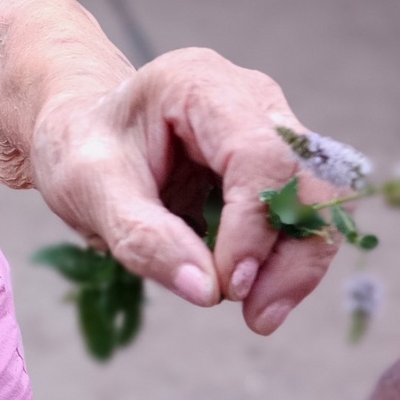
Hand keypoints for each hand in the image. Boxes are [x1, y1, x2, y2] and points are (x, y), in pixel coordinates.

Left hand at [29, 47, 338, 333]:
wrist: (79, 132)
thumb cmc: (78, 147)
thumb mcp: (86, 188)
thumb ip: (141, 236)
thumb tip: (206, 290)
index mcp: (198, 83)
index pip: (258, 154)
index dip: (255, 225)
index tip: (229, 285)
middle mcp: (250, 98)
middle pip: (307, 177)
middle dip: (293, 254)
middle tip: (258, 315)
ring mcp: (270, 129)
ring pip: (320, 201)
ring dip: (299, 263)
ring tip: (258, 313)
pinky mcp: (275, 166)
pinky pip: (303, 216)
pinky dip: (287, 259)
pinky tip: (253, 292)